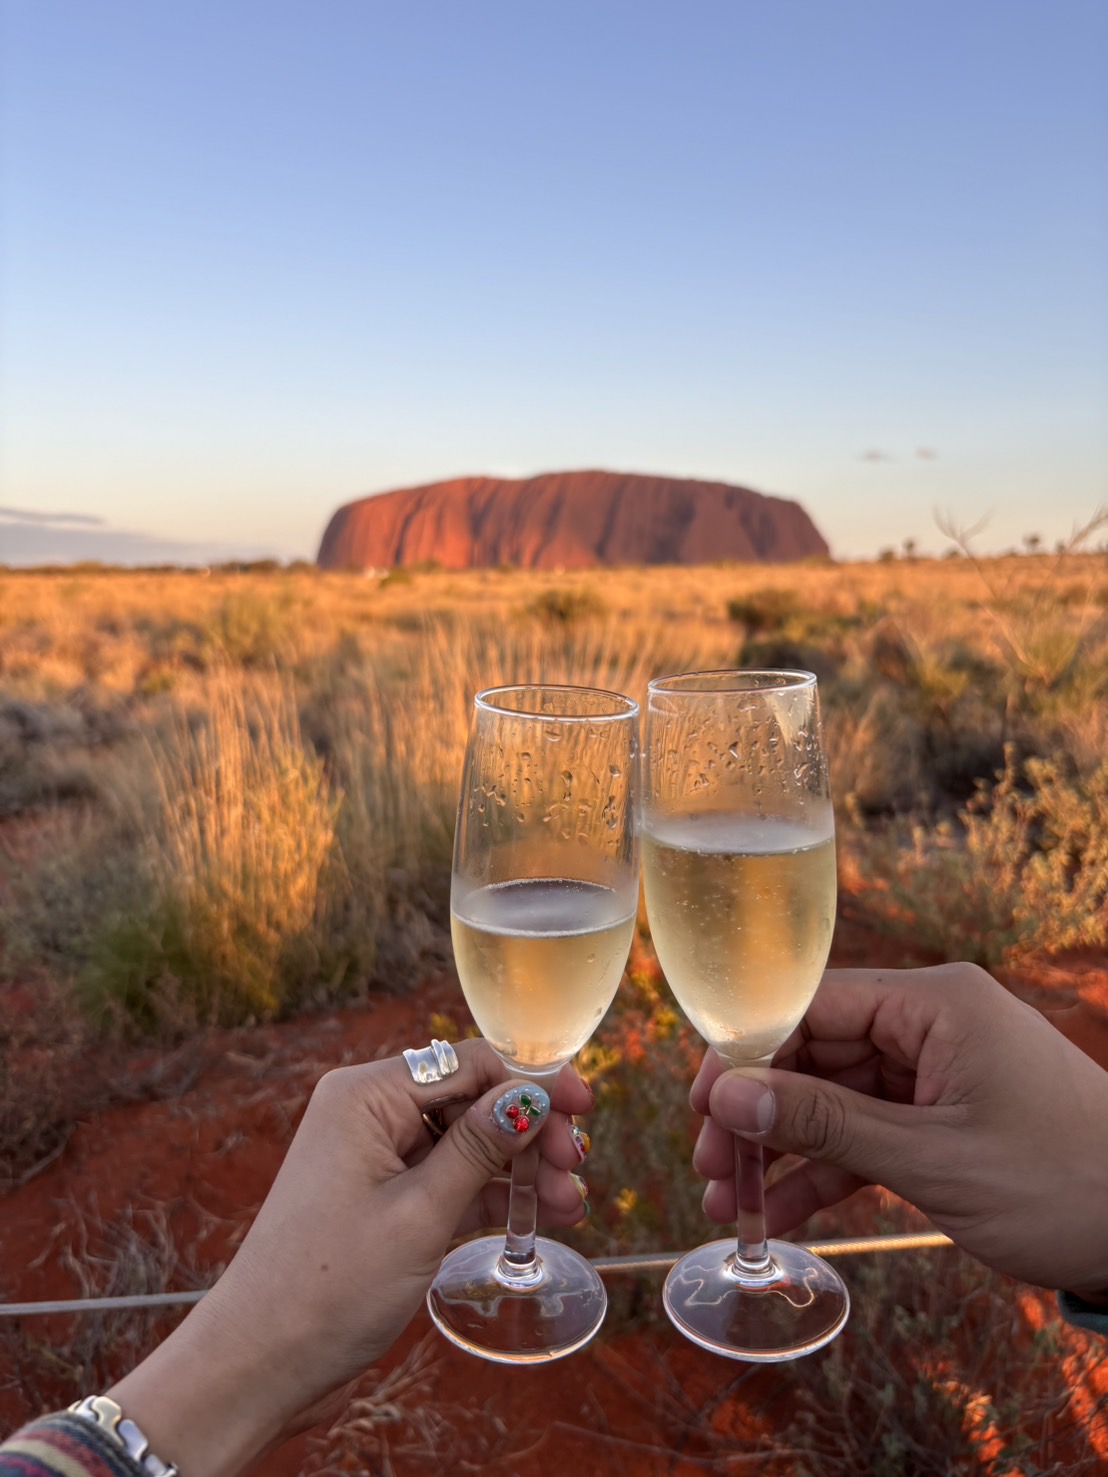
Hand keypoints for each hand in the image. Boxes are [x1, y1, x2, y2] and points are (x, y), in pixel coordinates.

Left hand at [109, 1041, 591, 1476]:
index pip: (466, 1062)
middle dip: (530, 1129)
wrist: (259, 1365)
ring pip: (467, 1143)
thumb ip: (480, 1148)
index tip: (586, 1104)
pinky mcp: (384, 1199)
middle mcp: (369, 1114)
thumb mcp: (419, 1213)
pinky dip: (492, 1195)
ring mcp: (376, 1158)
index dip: (531, 1080)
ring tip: (569, 1204)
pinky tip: (538, 1214)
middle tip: (577, 1165)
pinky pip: (450, 1179)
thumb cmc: (327, 1286)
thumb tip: (531, 1094)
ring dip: (520, 1168)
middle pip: (471, 1099)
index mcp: (365, 1095)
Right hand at [692, 964, 1107, 1296]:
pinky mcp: (945, 1117)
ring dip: (784, 1151)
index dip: (747, 1052)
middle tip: (710, 1168)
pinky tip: (782, 1213)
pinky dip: (827, 1171)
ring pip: (834, 1099)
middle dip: (758, 1113)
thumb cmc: (1065, 1184)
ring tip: (731, 1203)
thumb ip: (825, 1125)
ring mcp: (938, 1071)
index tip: (701, 1106)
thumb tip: (727, 1098)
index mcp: (936, 1003)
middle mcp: (931, 1024)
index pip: (811, 1004)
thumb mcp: (934, 1159)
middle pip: (814, 1052)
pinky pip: (868, 1133)